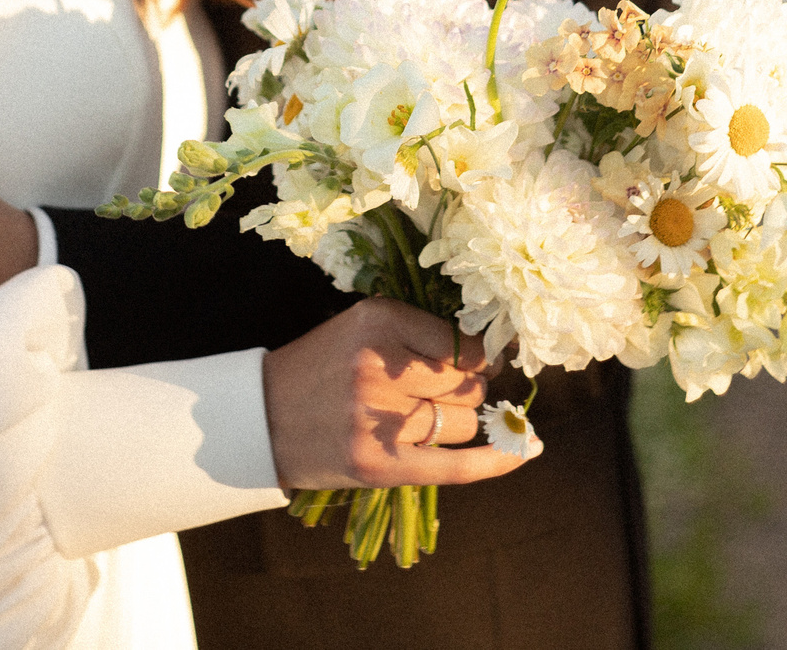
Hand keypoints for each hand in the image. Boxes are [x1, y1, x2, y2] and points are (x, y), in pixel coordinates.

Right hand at [261, 298, 527, 490]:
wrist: (261, 419)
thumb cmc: (319, 368)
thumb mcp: (361, 326)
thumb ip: (421, 332)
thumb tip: (498, 356)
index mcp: (378, 321)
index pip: (462, 343)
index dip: (478, 355)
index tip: (479, 360)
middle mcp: (381, 367)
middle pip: (467, 383)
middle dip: (465, 389)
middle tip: (437, 392)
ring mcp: (380, 420)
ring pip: (462, 422)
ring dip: (457, 421)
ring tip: (421, 417)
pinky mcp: (380, 465)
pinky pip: (456, 465)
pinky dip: (495, 461)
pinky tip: (525, 451)